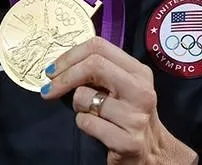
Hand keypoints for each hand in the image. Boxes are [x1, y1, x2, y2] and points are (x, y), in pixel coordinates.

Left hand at [40, 37, 197, 164]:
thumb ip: (99, 71)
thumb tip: (61, 65)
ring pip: (84, 97)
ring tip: (91, 113)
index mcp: (138, 71)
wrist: (152, 153)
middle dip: (64, 76)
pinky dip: (83, 124)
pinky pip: (86, 122)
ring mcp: (136, 116)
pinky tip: (97, 129)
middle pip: (93, 65)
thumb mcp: (121, 87)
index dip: (70, 55)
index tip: (53, 69)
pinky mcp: (128, 142)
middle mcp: (141, 90)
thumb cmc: (127, 115)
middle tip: (49, 88)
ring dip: (78, 106)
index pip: (99, 47)